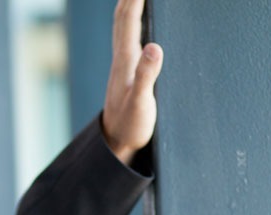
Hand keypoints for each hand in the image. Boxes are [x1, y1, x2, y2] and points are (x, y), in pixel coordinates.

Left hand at [102, 0, 163, 164]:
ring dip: (129, 7)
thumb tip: (155, 47)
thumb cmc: (129, 127)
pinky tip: (137, 25)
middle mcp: (121, 60)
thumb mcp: (141, 103)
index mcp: (125, 62)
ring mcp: (122, 67)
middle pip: (122, 19)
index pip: (128, 21)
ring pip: (123, 28)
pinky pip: (128, 40)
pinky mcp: (126, 74)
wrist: (115, 146)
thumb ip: (147, 76)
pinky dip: (132, 23)